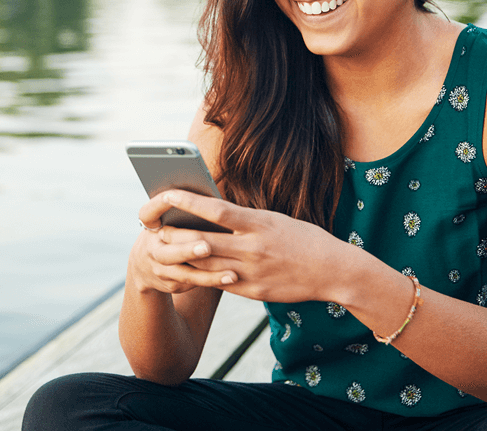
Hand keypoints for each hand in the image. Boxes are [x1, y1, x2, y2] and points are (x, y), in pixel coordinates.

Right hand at [127, 192, 238, 295]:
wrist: (147, 265)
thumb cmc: (172, 230)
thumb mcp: (170, 218)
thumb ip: (186, 211)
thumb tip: (214, 198)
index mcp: (150, 224)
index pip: (148, 212)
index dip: (158, 204)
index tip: (170, 195)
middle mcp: (151, 248)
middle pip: (168, 250)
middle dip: (188, 250)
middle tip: (207, 247)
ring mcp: (159, 269)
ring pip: (185, 273)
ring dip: (209, 274)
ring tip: (232, 274)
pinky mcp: (171, 284)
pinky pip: (194, 284)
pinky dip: (213, 281)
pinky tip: (232, 280)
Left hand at [138, 189, 356, 303]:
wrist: (333, 270)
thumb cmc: (303, 239)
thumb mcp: (274, 220)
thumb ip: (243, 220)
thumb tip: (212, 212)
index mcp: (258, 223)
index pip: (215, 209)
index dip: (187, 201)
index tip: (166, 194)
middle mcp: (252, 248)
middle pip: (201, 241)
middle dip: (174, 234)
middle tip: (153, 227)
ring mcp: (252, 272)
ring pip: (205, 266)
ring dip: (182, 257)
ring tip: (163, 249)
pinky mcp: (253, 292)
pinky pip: (220, 284)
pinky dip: (203, 276)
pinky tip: (189, 271)